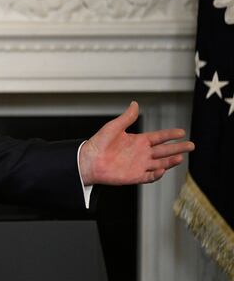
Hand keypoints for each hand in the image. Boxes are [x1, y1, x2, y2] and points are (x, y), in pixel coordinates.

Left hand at [79, 101, 193, 185]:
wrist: (89, 160)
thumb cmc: (99, 143)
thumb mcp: (114, 127)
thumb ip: (127, 117)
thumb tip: (135, 103)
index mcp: (138, 141)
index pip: (159, 137)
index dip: (170, 135)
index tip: (182, 131)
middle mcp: (142, 153)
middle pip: (164, 151)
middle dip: (178, 148)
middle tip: (191, 145)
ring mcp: (139, 165)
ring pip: (160, 164)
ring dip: (170, 162)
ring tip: (180, 157)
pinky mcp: (135, 176)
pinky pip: (149, 176)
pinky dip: (156, 174)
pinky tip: (162, 170)